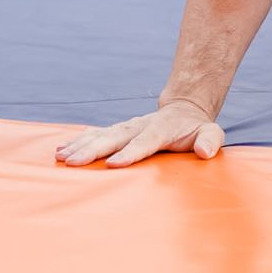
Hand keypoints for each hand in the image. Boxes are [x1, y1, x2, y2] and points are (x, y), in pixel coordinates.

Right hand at [55, 99, 225, 167]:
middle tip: (73, 162)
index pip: (146, 141)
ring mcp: (127, 127)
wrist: (183, 109)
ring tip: (61, 157)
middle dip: (94, 150)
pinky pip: (96, 135)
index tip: (114, 163)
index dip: (131, 152)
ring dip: (81, 145)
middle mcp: (140, 126)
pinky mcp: (118, 131)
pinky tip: (61, 150)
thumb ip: (210, 140)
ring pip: (101, 135)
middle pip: (115, 137)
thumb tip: (205, 151)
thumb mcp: (210, 132)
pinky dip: (78, 141)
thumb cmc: (196, 128)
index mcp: (162, 129)